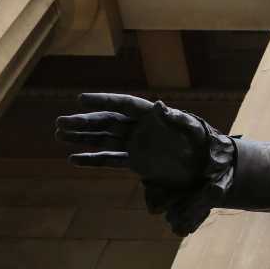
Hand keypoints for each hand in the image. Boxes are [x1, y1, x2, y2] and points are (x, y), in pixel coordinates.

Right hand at [55, 93, 208, 189]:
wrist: (210, 169)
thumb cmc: (205, 145)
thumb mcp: (192, 130)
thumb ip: (176, 119)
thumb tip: (159, 105)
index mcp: (154, 115)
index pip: (124, 104)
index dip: (103, 100)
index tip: (80, 99)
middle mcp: (142, 127)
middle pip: (108, 121)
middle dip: (85, 121)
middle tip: (60, 122)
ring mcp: (138, 144)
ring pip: (105, 139)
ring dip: (83, 137)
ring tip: (59, 134)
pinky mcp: (137, 162)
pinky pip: (111, 159)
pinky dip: (93, 159)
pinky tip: (73, 158)